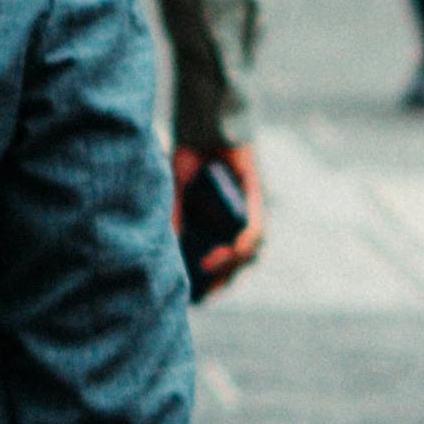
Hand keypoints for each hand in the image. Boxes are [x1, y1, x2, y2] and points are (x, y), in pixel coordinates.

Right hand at [176, 142, 263, 292]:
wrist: (200, 123)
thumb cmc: (189, 158)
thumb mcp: (175, 198)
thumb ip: (175, 225)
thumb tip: (167, 258)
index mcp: (220, 224)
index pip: (226, 266)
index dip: (215, 285)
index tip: (199, 300)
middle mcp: (238, 218)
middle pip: (240, 263)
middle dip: (222, 279)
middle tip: (205, 288)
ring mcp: (249, 208)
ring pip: (251, 250)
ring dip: (232, 263)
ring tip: (210, 264)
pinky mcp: (256, 194)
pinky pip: (256, 226)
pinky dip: (245, 241)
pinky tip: (231, 249)